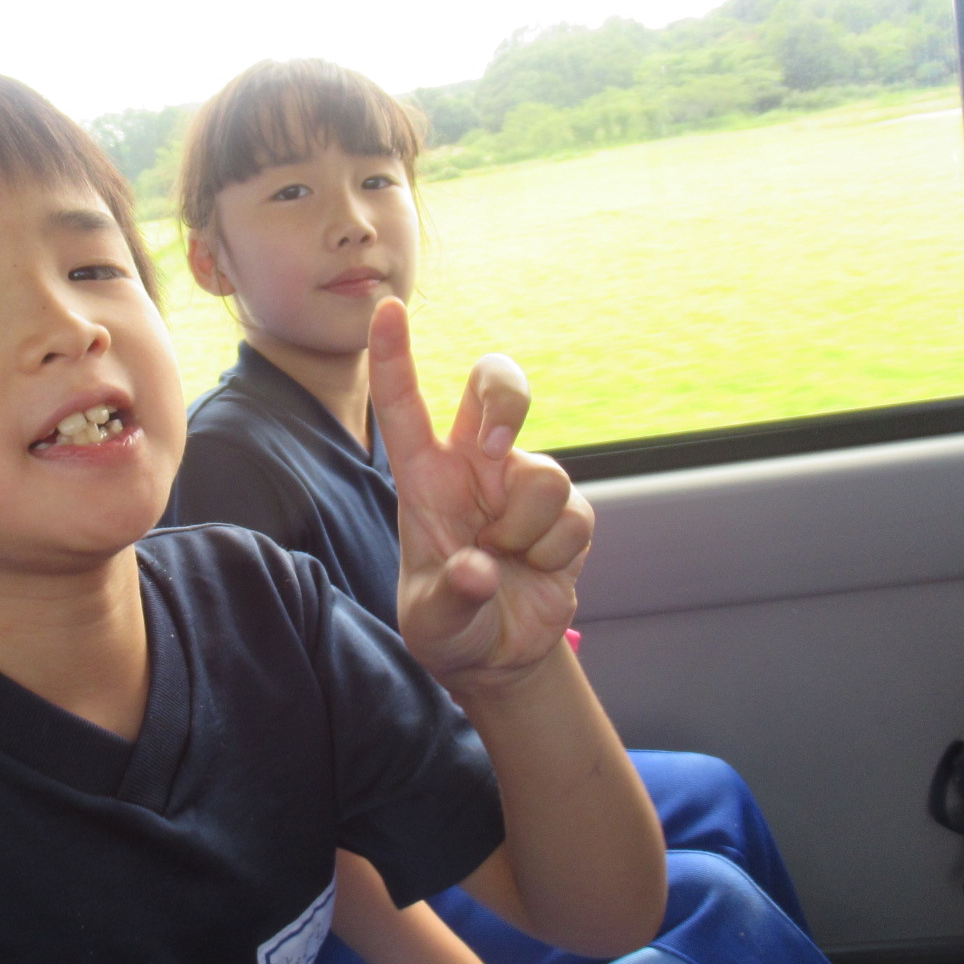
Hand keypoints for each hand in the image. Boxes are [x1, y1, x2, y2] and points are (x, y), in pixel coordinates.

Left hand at [369, 298, 593, 689]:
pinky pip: (575, 515)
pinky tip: (536, 570)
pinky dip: (556, 552)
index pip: (403, 407)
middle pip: (495, 384)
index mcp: (424, 478)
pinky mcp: (564, 511)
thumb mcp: (433, 625)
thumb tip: (479, 569)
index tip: (388, 308)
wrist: (500, 654)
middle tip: (495, 445)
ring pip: (543, 473)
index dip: (394, 356)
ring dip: (527, 531)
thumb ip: (451, 596)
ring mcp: (521, 484)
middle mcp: (474, 467)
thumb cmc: (450, 626)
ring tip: (506, 562)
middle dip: (505, 398)